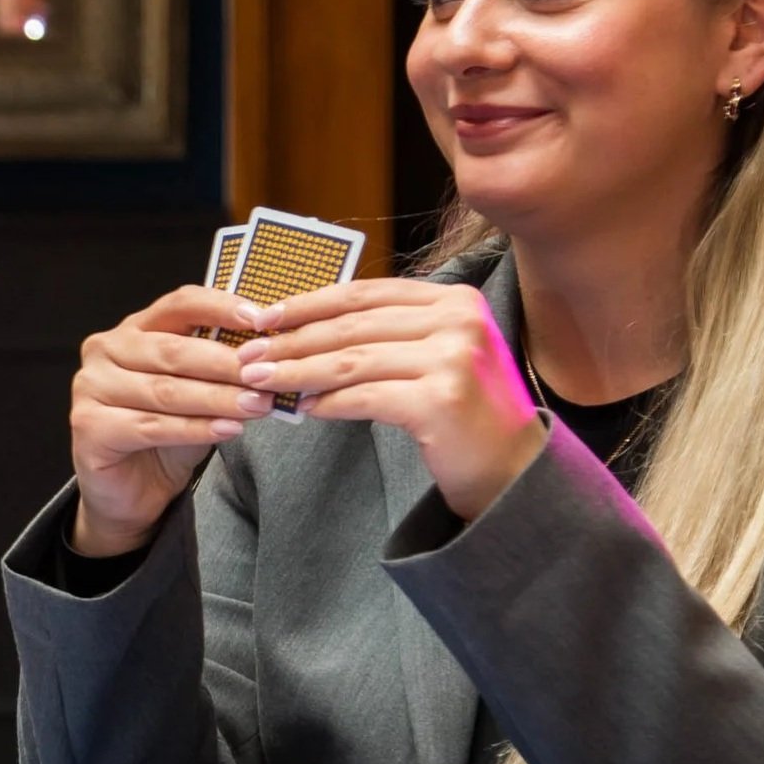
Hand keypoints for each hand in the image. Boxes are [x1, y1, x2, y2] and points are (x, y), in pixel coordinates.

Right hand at [69, 285, 268, 555]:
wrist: (133, 489)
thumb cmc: (167, 432)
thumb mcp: (198, 391)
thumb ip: (219, 371)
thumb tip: (269, 357)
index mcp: (132, 330)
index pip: (178, 304)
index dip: (221, 309)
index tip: (262, 320)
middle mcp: (105, 351)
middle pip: (172, 350)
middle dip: (226, 364)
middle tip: (267, 376)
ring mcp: (90, 387)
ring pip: (165, 390)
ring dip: (217, 398)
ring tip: (257, 406)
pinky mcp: (88, 426)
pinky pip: (151, 426)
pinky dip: (195, 429)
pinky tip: (227, 430)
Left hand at [240, 279, 541, 518]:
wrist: (517, 470)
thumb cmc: (466, 413)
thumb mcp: (436, 354)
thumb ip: (388, 333)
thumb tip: (305, 328)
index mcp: (455, 300)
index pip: (365, 293)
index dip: (309, 303)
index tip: (264, 316)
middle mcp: (459, 321)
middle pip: (353, 325)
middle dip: (292, 340)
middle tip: (247, 355)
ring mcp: (453, 359)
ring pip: (351, 360)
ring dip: (298, 372)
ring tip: (260, 381)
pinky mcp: (441, 399)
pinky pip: (365, 396)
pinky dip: (327, 402)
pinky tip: (303, 408)